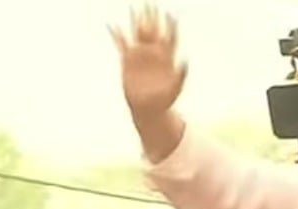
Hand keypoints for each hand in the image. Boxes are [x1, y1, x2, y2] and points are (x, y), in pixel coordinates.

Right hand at [110, 5, 187, 119]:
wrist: (148, 108)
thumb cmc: (164, 100)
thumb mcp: (175, 88)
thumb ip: (181, 74)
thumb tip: (186, 60)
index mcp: (166, 57)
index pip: (169, 36)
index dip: (169, 25)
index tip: (169, 13)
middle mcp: (153, 52)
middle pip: (153, 30)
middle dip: (152, 15)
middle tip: (150, 0)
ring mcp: (140, 55)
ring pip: (137, 33)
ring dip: (136, 20)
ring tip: (134, 6)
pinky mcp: (127, 60)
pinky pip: (120, 44)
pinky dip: (116, 35)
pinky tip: (111, 24)